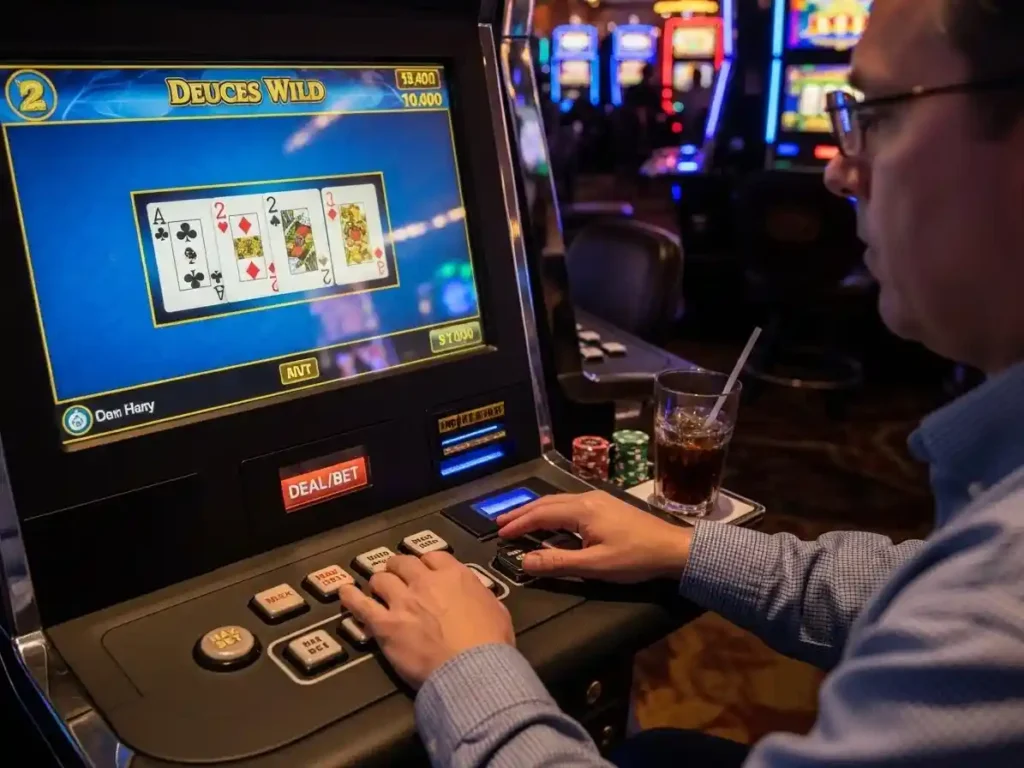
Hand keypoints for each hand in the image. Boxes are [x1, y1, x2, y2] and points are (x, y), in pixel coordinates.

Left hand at [338, 552, 513, 688]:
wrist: (473, 669)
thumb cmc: (489, 645)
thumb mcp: (497, 611)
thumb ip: (481, 597)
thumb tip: (477, 597)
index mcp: (455, 576)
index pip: (433, 556)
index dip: (426, 563)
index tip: (424, 570)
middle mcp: (426, 582)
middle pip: (403, 562)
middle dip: (399, 568)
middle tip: (398, 576)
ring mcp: (403, 601)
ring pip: (381, 579)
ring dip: (380, 583)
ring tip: (378, 589)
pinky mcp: (386, 624)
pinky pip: (361, 605)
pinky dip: (350, 598)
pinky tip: (345, 593)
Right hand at [497, 491, 692, 583]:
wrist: (673, 549)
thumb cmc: (635, 558)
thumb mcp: (595, 565)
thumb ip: (558, 563)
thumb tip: (525, 561)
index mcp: (582, 510)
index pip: (541, 515)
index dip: (519, 524)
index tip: (500, 534)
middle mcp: (587, 499)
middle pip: (547, 503)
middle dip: (522, 513)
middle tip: (501, 523)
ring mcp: (598, 500)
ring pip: (558, 502)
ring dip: (537, 511)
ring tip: (520, 520)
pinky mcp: (607, 506)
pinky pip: (570, 505)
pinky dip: (553, 512)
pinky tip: (552, 521)